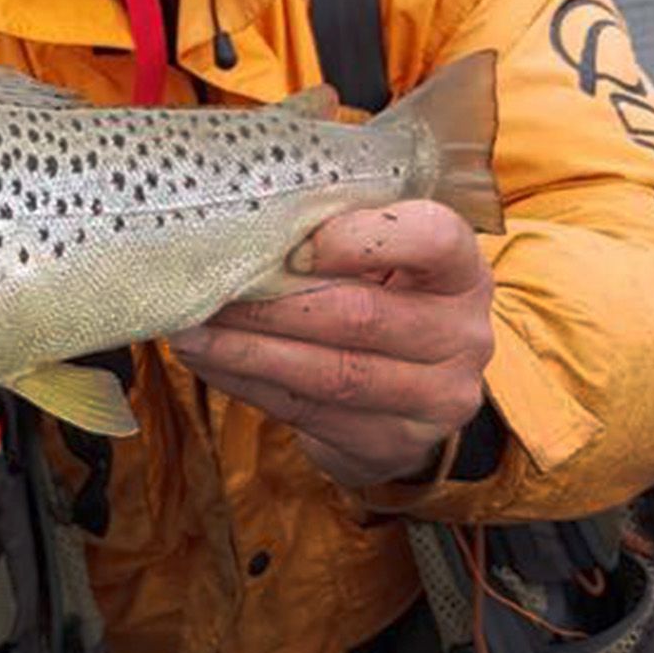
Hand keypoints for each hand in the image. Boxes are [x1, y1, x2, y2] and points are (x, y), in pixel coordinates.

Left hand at [169, 200, 494, 486]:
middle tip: (206, 289)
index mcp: (461, 267)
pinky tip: (210, 362)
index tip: (297, 244)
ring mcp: (435, 397)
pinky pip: (308, 411)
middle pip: (360, 315)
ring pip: (330, 372)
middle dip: (271, 304)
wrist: (412, 393)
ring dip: (247, 351)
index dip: (362, 239)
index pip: (431, 239)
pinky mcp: (393, 443)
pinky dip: (248, 384)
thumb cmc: (384, 295)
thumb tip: (248, 209)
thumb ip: (341, 226)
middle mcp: (463, 334)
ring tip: (190, 332)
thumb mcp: (384, 254)